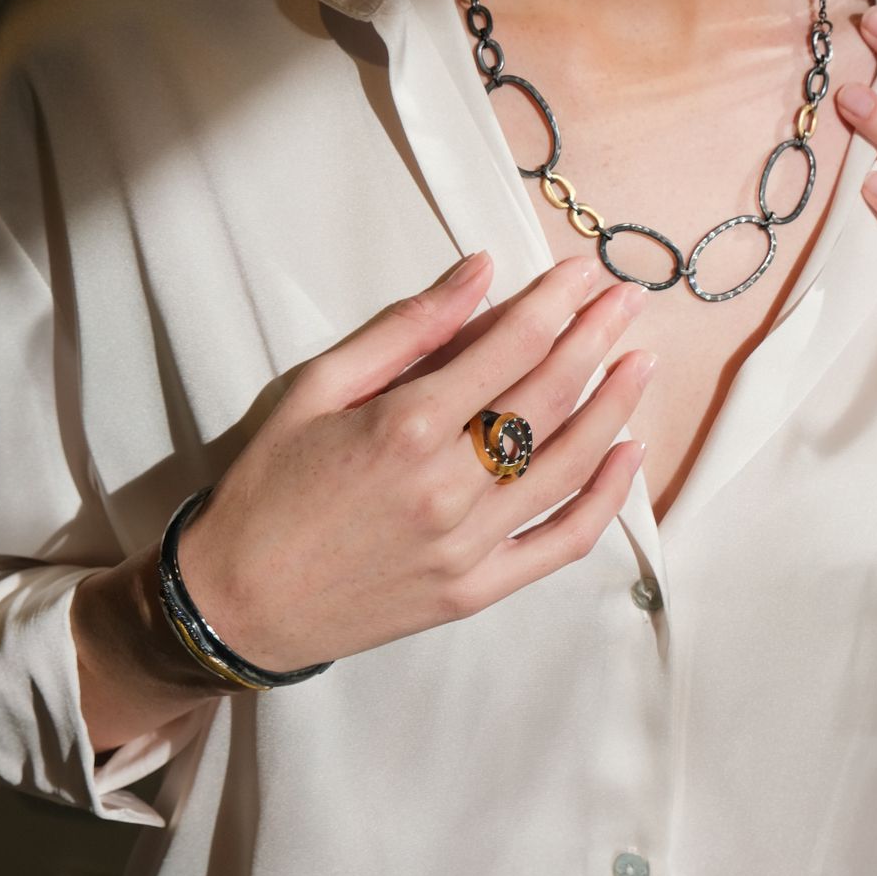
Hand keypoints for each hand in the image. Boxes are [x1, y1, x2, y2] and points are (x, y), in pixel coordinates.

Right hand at [174, 253, 654, 673]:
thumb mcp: (318, 388)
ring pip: (568, 465)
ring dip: (614, 406)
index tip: (582, 272)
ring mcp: (467, 545)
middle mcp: (447, 486)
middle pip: (550, 397)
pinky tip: (628, 454)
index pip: (511, 348)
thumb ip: (407, 329)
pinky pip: (560, 542)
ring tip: (641, 361)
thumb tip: (479, 272)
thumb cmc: (269, 487)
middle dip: (597, 338)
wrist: (235, 604)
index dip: (556, 302)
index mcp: (405, 427)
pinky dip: (605, 500)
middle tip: (626, 299)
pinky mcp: (475, 591)